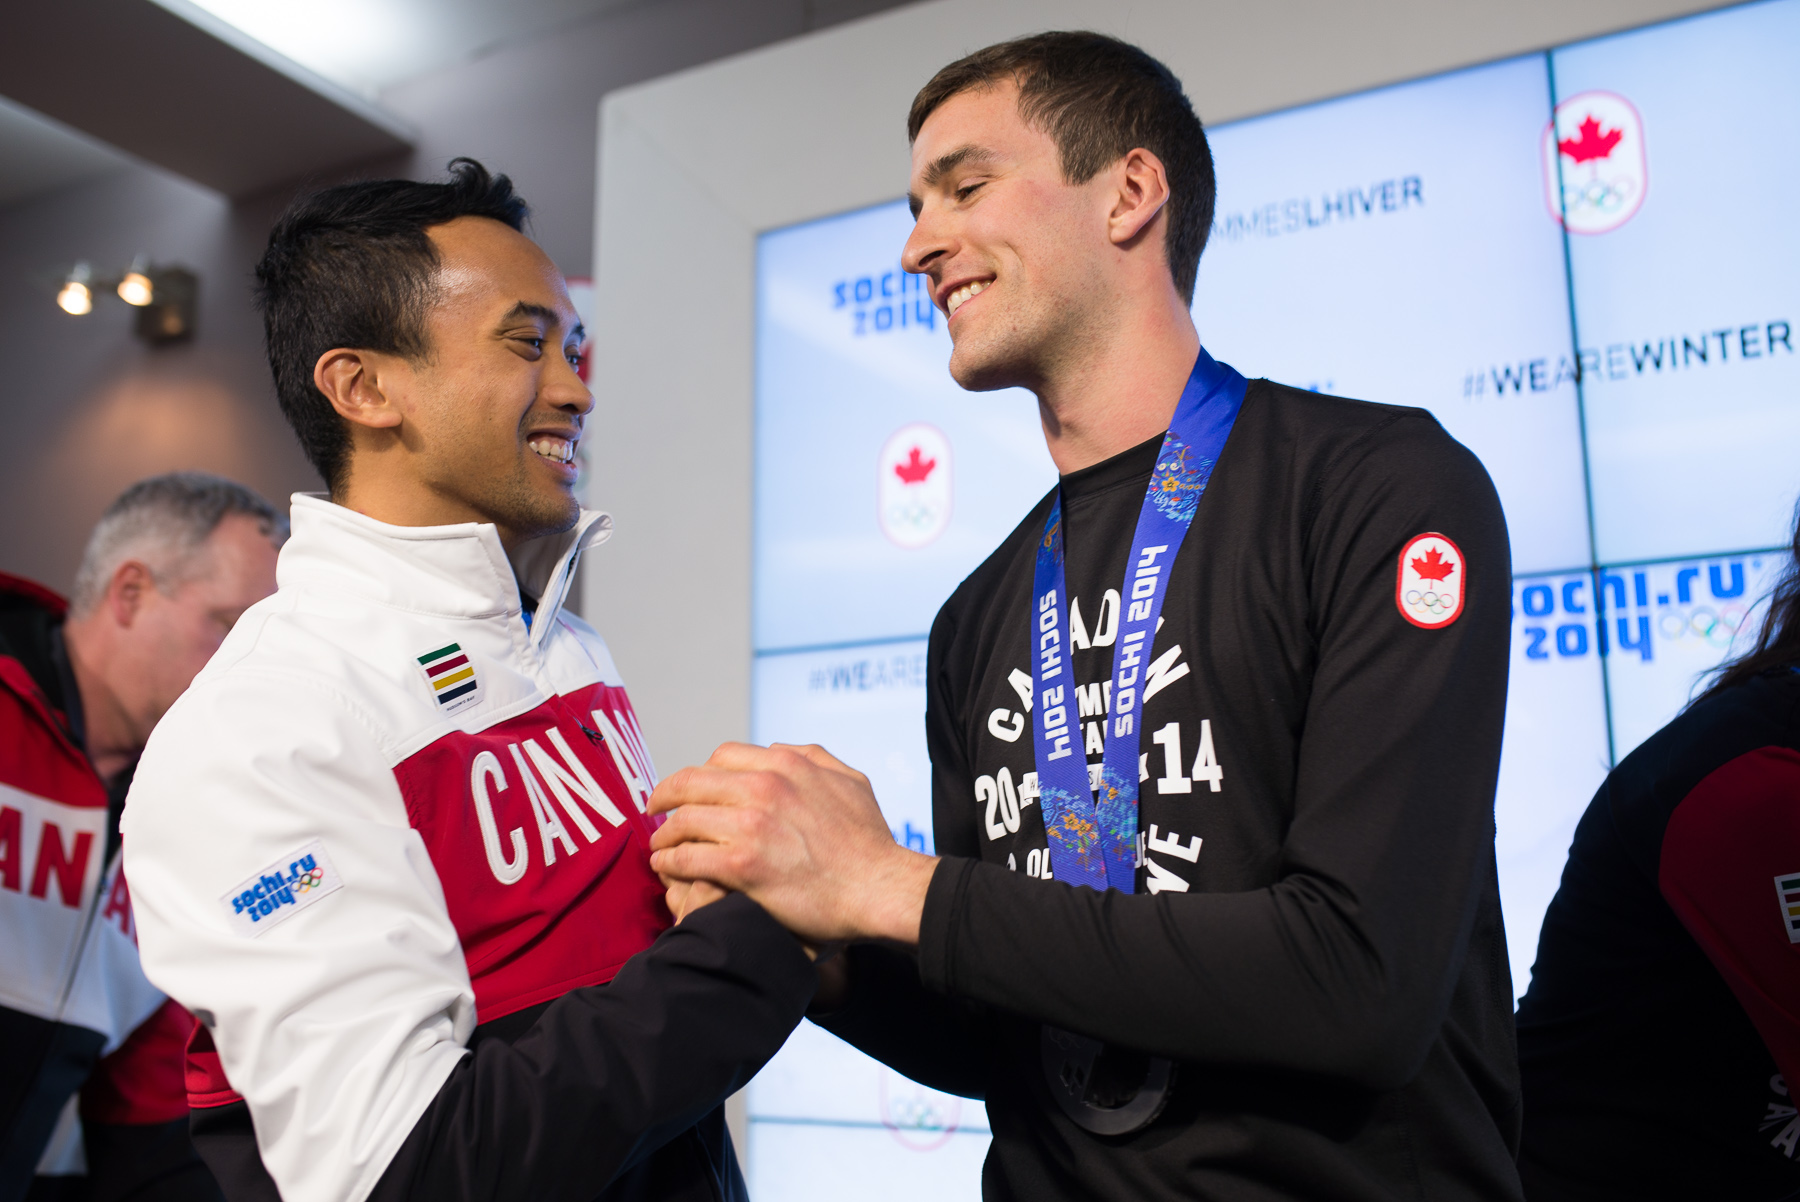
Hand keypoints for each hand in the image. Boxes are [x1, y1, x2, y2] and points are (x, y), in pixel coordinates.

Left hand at [647, 742, 938, 945]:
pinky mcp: (742, 865)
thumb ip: (813, 758)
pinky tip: (667, 868)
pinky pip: (687, 857)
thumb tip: (781, 751)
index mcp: (786, 764)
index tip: (687, 790)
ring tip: (658, 847)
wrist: (879, 888)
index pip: (721, 757)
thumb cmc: (869, 842)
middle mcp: (764, 787)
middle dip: (665, 798)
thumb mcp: (850, 780)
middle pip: (691, 783)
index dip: (697, 774)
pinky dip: (669, 861)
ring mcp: (751, 825)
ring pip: (684, 820)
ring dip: (664, 834)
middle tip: (655, 812)